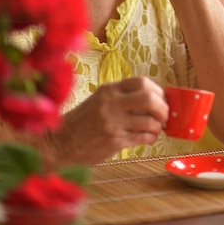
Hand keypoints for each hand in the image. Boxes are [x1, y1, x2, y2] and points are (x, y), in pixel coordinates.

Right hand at [54, 77, 168, 164]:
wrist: (60, 142)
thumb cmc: (82, 122)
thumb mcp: (99, 100)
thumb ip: (122, 97)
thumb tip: (153, 98)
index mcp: (109, 90)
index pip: (142, 82)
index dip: (157, 90)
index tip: (161, 99)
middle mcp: (111, 103)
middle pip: (149, 98)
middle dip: (163, 107)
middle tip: (164, 115)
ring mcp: (113, 122)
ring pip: (149, 121)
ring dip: (158, 126)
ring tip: (155, 129)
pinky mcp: (114, 141)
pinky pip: (143, 137)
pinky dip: (151, 138)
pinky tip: (148, 138)